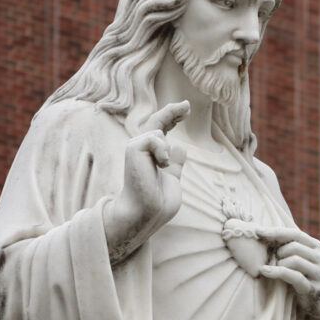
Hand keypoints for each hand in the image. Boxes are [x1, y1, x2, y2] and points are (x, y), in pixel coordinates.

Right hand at [104, 101, 189, 263]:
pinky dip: (162, 149)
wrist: (148, 214)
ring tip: (163, 166)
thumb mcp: (172, 177)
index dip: (172, 117)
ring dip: (166, 148)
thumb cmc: (158, 203)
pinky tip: (160, 164)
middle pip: (156, 122)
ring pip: (158, 132)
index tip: (186, 110)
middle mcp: (141, 150)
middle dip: (171, 111)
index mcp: (151, 156)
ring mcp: (135, 148)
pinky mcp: (132, 149)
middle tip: (187, 105)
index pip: (161, 130)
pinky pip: (154, 137)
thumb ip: (174, 163)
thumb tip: (179, 146)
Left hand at [256, 227, 319, 319]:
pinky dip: (277, 272)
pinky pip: (294, 277)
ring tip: (272, 269)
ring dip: (278, 263)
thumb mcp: (311, 258)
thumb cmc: (317, 275)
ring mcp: (318, 273)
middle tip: (270, 260)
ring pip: (294, 260)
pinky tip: (265, 271)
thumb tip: (269, 236)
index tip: (258, 231)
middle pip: (293, 246)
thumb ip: (296, 248)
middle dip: (277, 251)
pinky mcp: (313, 289)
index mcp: (316, 247)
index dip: (275, 231)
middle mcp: (319, 258)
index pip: (294, 234)